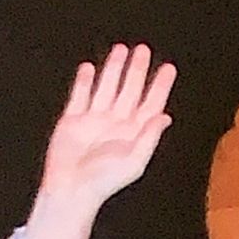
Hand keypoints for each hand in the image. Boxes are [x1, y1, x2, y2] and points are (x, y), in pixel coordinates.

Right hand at [26, 44, 176, 238]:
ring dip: (113, 69)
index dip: (160, 86)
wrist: (70, 189)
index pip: (150, 104)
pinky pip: (80, 95)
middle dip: (137, 70)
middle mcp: (115, 124)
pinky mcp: (72, 120)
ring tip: (121, 50)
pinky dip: (84, 81)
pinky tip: (89, 68)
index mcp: (133, 134)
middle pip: (130, 90)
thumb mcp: (134, 161)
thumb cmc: (104, 182)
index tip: (168, 68)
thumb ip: (149, 137)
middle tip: (143, 50)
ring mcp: (94, 120)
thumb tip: (165, 116)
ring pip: (107, 87)